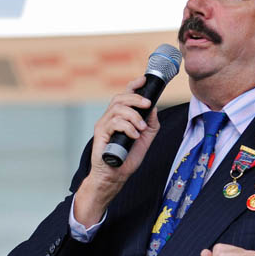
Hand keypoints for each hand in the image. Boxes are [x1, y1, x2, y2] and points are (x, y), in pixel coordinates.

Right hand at [73, 76, 160, 225]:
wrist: (115, 175)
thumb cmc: (127, 158)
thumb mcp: (146, 139)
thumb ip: (151, 123)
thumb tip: (154, 108)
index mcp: (121, 117)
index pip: (125, 95)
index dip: (134, 85)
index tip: (144, 80)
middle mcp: (110, 118)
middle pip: (120, 98)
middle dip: (136, 98)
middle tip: (147, 105)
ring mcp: (104, 125)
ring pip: (118, 108)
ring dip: (133, 116)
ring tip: (141, 129)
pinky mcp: (100, 133)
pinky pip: (114, 122)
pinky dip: (127, 127)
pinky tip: (133, 135)